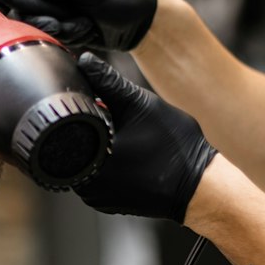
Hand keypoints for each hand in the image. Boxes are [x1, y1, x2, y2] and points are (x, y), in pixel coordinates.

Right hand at [1, 0, 156, 51]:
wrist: (145, 20)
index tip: (23, 11)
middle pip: (23, 5)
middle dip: (44, 16)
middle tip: (62, 20)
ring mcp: (57, 5)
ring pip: (37, 24)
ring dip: (60, 27)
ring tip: (83, 23)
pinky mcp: (63, 24)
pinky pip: (52, 34)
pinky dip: (70, 35)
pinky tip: (87, 29)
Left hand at [74, 53, 216, 221]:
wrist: (200, 185)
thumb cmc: (175, 147)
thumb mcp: (140, 104)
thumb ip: (109, 82)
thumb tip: (85, 61)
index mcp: (89, 161)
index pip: (64, 128)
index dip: (76, 109)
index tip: (92, 101)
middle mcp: (87, 186)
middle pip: (70, 147)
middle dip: (86, 129)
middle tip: (110, 117)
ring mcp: (96, 198)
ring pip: (82, 162)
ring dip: (94, 146)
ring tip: (119, 135)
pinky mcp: (107, 203)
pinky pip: (95, 177)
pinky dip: (103, 163)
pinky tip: (123, 153)